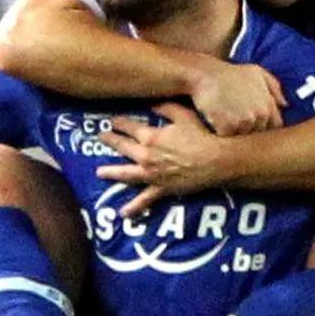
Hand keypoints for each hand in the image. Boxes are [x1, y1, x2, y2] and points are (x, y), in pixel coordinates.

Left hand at [97, 103, 231, 218]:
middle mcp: (145, 156)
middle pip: (122, 147)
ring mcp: (151, 174)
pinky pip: (145, 200)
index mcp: (149, 136)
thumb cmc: (201, 136)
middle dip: (110, 141)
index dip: (119, 123)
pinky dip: (134, 207)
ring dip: (111, 172)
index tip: (111, 121)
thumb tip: (151, 102)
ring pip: (125, 174)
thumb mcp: (183, 114)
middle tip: (101, 137)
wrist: (215, 161)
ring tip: (99, 173)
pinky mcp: (161, 189)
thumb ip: (164, 107)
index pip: (128, 127)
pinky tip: (123, 213)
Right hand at [190, 62, 282, 136]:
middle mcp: (259, 115)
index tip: (253, 122)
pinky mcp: (227, 128)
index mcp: (268, 105)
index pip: (275, 126)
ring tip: (225, 122)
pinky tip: (216, 126)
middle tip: (236, 122)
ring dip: (236, 135)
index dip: (265, 126)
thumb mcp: (256, 72)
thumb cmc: (229, 73)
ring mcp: (243, 122)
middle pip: (258, 134)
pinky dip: (222, 136)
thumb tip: (285, 105)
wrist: (203, 74)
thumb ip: (274, 87)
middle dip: (250, 131)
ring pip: (243, 138)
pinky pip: (227, 140)